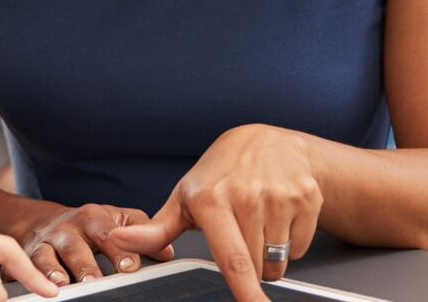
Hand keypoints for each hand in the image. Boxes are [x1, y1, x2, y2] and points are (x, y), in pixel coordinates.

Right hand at [13, 201, 170, 286]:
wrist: (43, 221)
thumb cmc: (88, 226)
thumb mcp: (116, 221)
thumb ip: (141, 233)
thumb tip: (167, 252)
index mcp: (94, 218)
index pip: (109, 234)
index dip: (119, 251)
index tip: (130, 267)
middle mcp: (68, 227)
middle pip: (77, 247)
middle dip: (86, 265)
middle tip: (96, 281)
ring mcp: (47, 241)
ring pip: (48, 256)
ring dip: (55, 272)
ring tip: (64, 285)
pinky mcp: (28, 254)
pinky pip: (28, 266)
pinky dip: (32, 276)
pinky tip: (41, 288)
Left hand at [109, 125, 322, 301]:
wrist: (265, 141)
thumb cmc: (219, 175)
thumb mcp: (185, 198)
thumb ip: (155, 230)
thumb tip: (119, 240)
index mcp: (212, 200)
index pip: (232, 257)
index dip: (244, 290)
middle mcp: (247, 195)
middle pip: (256, 268)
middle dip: (250, 269)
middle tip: (240, 236)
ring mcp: (280, 194)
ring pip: (279, 261)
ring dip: (271, 257)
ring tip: (259, 224)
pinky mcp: (307, 196)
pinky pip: (301, 246)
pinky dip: (292, 242)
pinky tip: (279, 215)